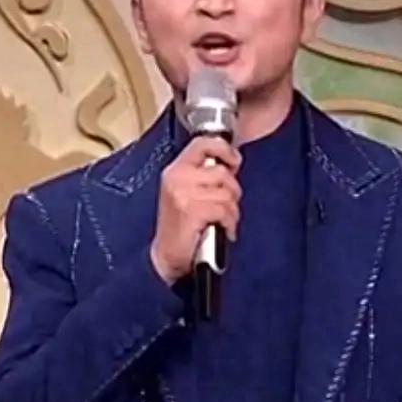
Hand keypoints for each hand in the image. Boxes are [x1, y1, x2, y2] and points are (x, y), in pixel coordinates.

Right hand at [150, 136, 241, 284]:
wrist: (167, 257)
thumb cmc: (179, 228)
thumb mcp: (185, 193)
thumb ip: (203, 175)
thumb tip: (229, 163)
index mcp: (175, 171)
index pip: (203, 144)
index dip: (224, 149)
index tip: (233, 160)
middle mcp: (177, 178)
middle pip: (223, 172)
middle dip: (231, 192)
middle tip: (222, 206)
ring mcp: (184, 194)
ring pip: (227, 193)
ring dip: (231, 212)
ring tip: (219, 221)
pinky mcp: (192, 210)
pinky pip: (225, 210)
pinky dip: (229, 223)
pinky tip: (219, 230)